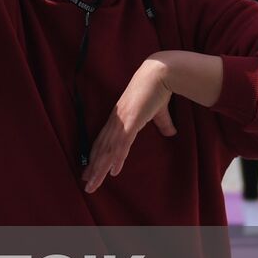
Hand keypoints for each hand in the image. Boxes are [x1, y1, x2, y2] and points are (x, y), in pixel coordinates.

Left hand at [83, 57, 177, 192]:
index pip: (104, 141)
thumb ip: (162, 123)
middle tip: (86, 184)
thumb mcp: (159, 112)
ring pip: (108, 151)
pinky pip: (122, 145)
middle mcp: (116, 121)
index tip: (90, 170)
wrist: (160, 73)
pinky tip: (112, 172)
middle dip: (93, 167)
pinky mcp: (131, 121)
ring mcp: (122, 121)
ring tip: (93, 184)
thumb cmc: (157, 89)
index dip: (97, 156)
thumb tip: (171, 134)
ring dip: (100, 169)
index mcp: (119, 118)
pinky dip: (116, 159)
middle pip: (101, 149)